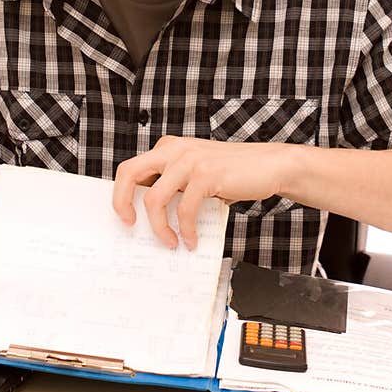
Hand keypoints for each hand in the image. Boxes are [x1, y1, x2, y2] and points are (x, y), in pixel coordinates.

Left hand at [112, 136, 288, 249]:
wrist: (271, 165)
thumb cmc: (233, 174)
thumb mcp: (197, 174)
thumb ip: (176, 185)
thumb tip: (154, 217)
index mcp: (168, 148)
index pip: (131, 168)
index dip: (121, 194)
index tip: (125, 217)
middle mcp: (174, 150)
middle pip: (129, 173)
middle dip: (121, 202)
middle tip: (129, 225)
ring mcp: (189, 160)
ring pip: (154, 199)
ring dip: (159, 227)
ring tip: (170, 243)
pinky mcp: (206, 175)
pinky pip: (184, 210)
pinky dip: (185, 230)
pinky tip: (191, 240)